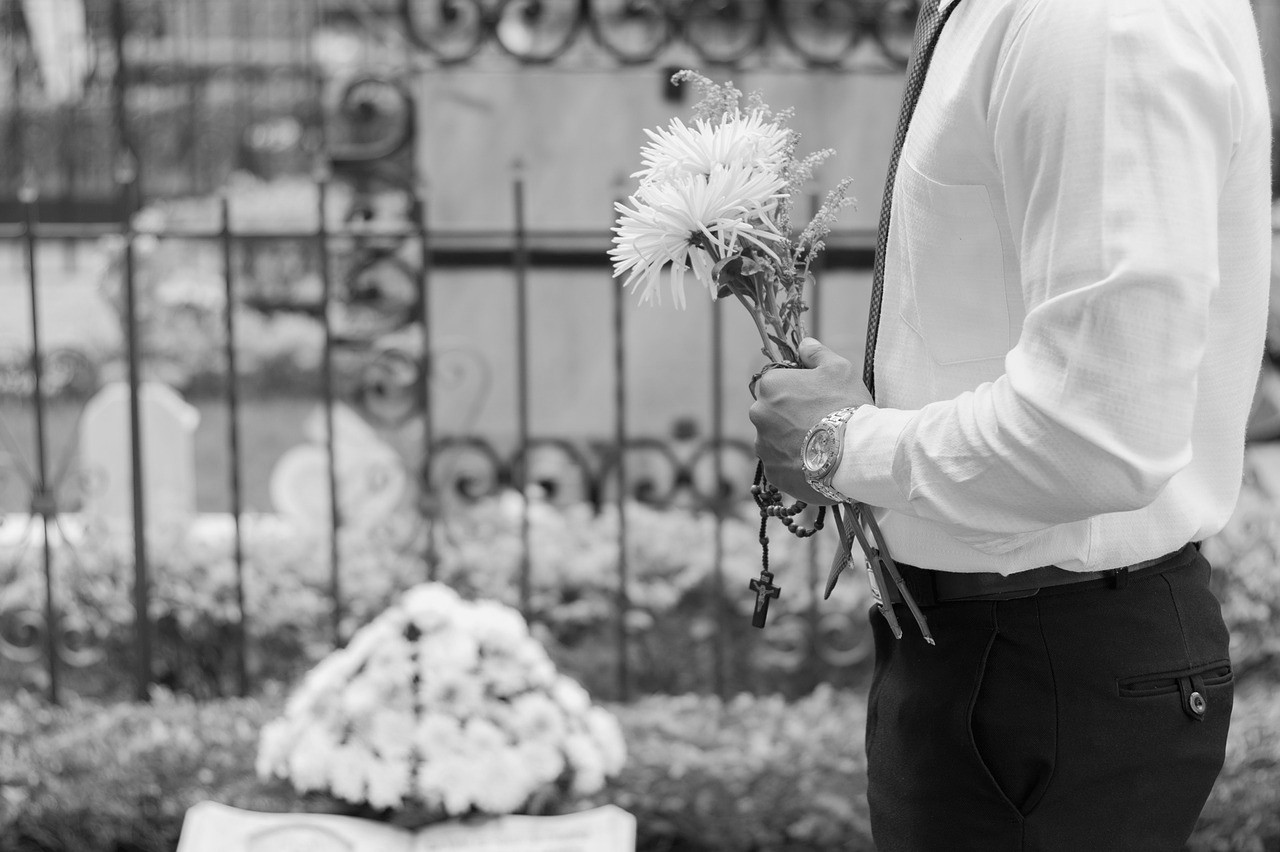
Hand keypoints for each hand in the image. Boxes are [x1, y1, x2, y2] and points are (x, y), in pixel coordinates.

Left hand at [748, 338, 872, 503]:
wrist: (854, 453)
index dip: (795, 391)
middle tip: (818, 423)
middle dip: (789, 417)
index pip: (775, 384)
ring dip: (789, 441)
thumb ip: (817, 354)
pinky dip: (793, 464)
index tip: (814, 399)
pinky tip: (815, 463)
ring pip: (773, 440)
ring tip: (818, 447)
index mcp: (770, 386)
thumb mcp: (839, 369)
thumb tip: (804, 344)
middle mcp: (759, 414)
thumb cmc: (846, 406)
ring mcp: (763, 446)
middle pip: (771, 413)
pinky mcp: (772, 472)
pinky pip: (780, 465)